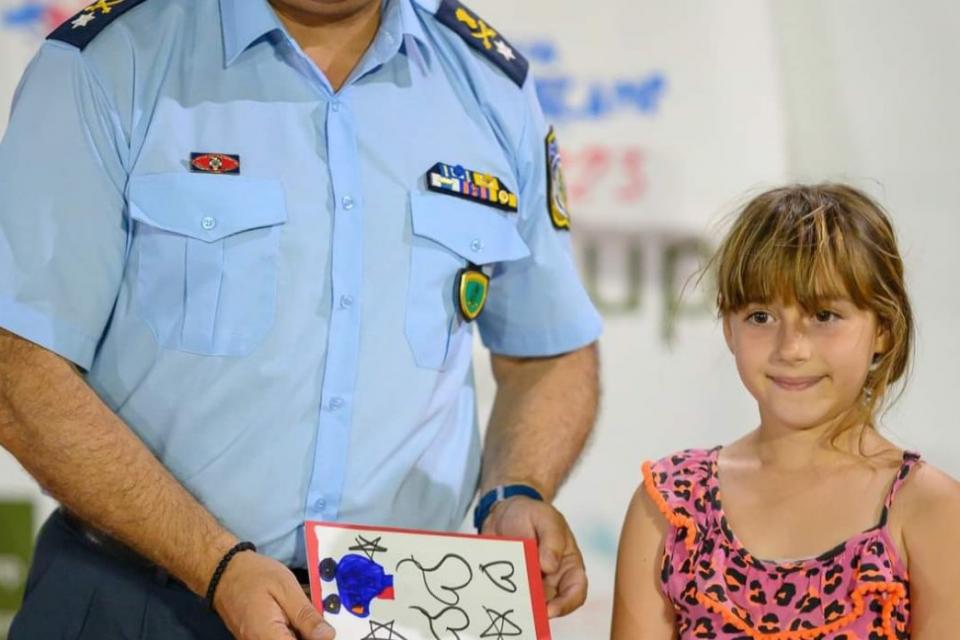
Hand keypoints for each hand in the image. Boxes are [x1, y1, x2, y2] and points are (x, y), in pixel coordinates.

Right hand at [213, 552, 335, 639]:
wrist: (224, 572)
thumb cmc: (253, 575)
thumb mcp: (285, 588)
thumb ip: (306, 615)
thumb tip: (328, 636)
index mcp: (268, 637)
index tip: (326, 632)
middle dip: (309, 635)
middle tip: (318, 620)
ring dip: (301, 632)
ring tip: (305, 616)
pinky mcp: (256, 639)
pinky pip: (279, 638)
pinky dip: (291, 630)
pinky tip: (295, 617)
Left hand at [482, 497, 587, 617]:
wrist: (504, 511)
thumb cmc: (532, 514)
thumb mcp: (546, 518)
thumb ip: (552, 540)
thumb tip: (550, 567)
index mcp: (568, 566)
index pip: (576, 592)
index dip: (566, 605)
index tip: (550, 610)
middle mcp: (552, 580)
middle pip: (550, 604)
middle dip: (537, 610)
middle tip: (523, 609)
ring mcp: (530, 584)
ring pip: (528, 605)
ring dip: (519, 606)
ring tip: (507, 602)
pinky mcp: (510, 585)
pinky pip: (508, 598)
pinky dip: (502, 599)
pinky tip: (493, 594)